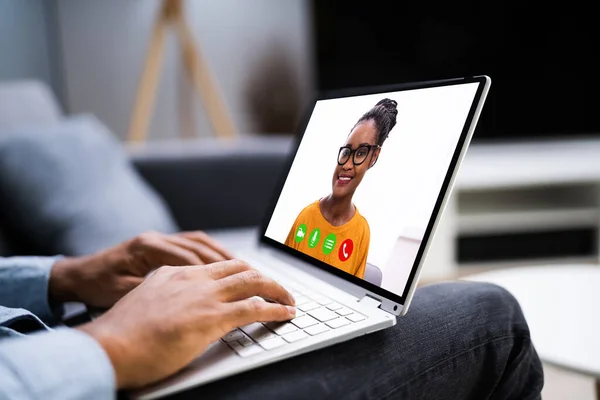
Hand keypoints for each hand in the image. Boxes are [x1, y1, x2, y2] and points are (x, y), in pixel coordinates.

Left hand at [49, 231, 233, 307]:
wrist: (77, 275)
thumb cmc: (97, 286)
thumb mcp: (122, 293)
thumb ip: (153, 291)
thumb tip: (184, 298)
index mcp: (147, 247)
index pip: (189, 258)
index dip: (213, 273)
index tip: (233, 286)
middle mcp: (156, 238)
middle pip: (199, 246)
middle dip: (226, 261)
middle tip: (250, 275)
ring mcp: (159, 238)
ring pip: (199, 242)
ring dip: (222, 254)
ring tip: (244, 268)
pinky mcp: (160, 244)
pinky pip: (192, 244)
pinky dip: (210, 252)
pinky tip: (224, 262)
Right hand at [77, 260, 295, 388]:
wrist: (107, 346)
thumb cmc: (119, 334)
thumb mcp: (141, 303)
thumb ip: (162, 297)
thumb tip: (175, 308)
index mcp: (173, 273)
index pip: (215, 266)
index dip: (239, 273)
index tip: (251, 282)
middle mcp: (192, 278)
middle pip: (239, 268)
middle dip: (264, 277)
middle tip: (278, 289)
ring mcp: (203, 296)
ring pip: (252, 282)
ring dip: (276, 289)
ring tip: (289, 299)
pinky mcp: (211, 317)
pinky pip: (255, 307)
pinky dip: (275, 309)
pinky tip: (286, 313)